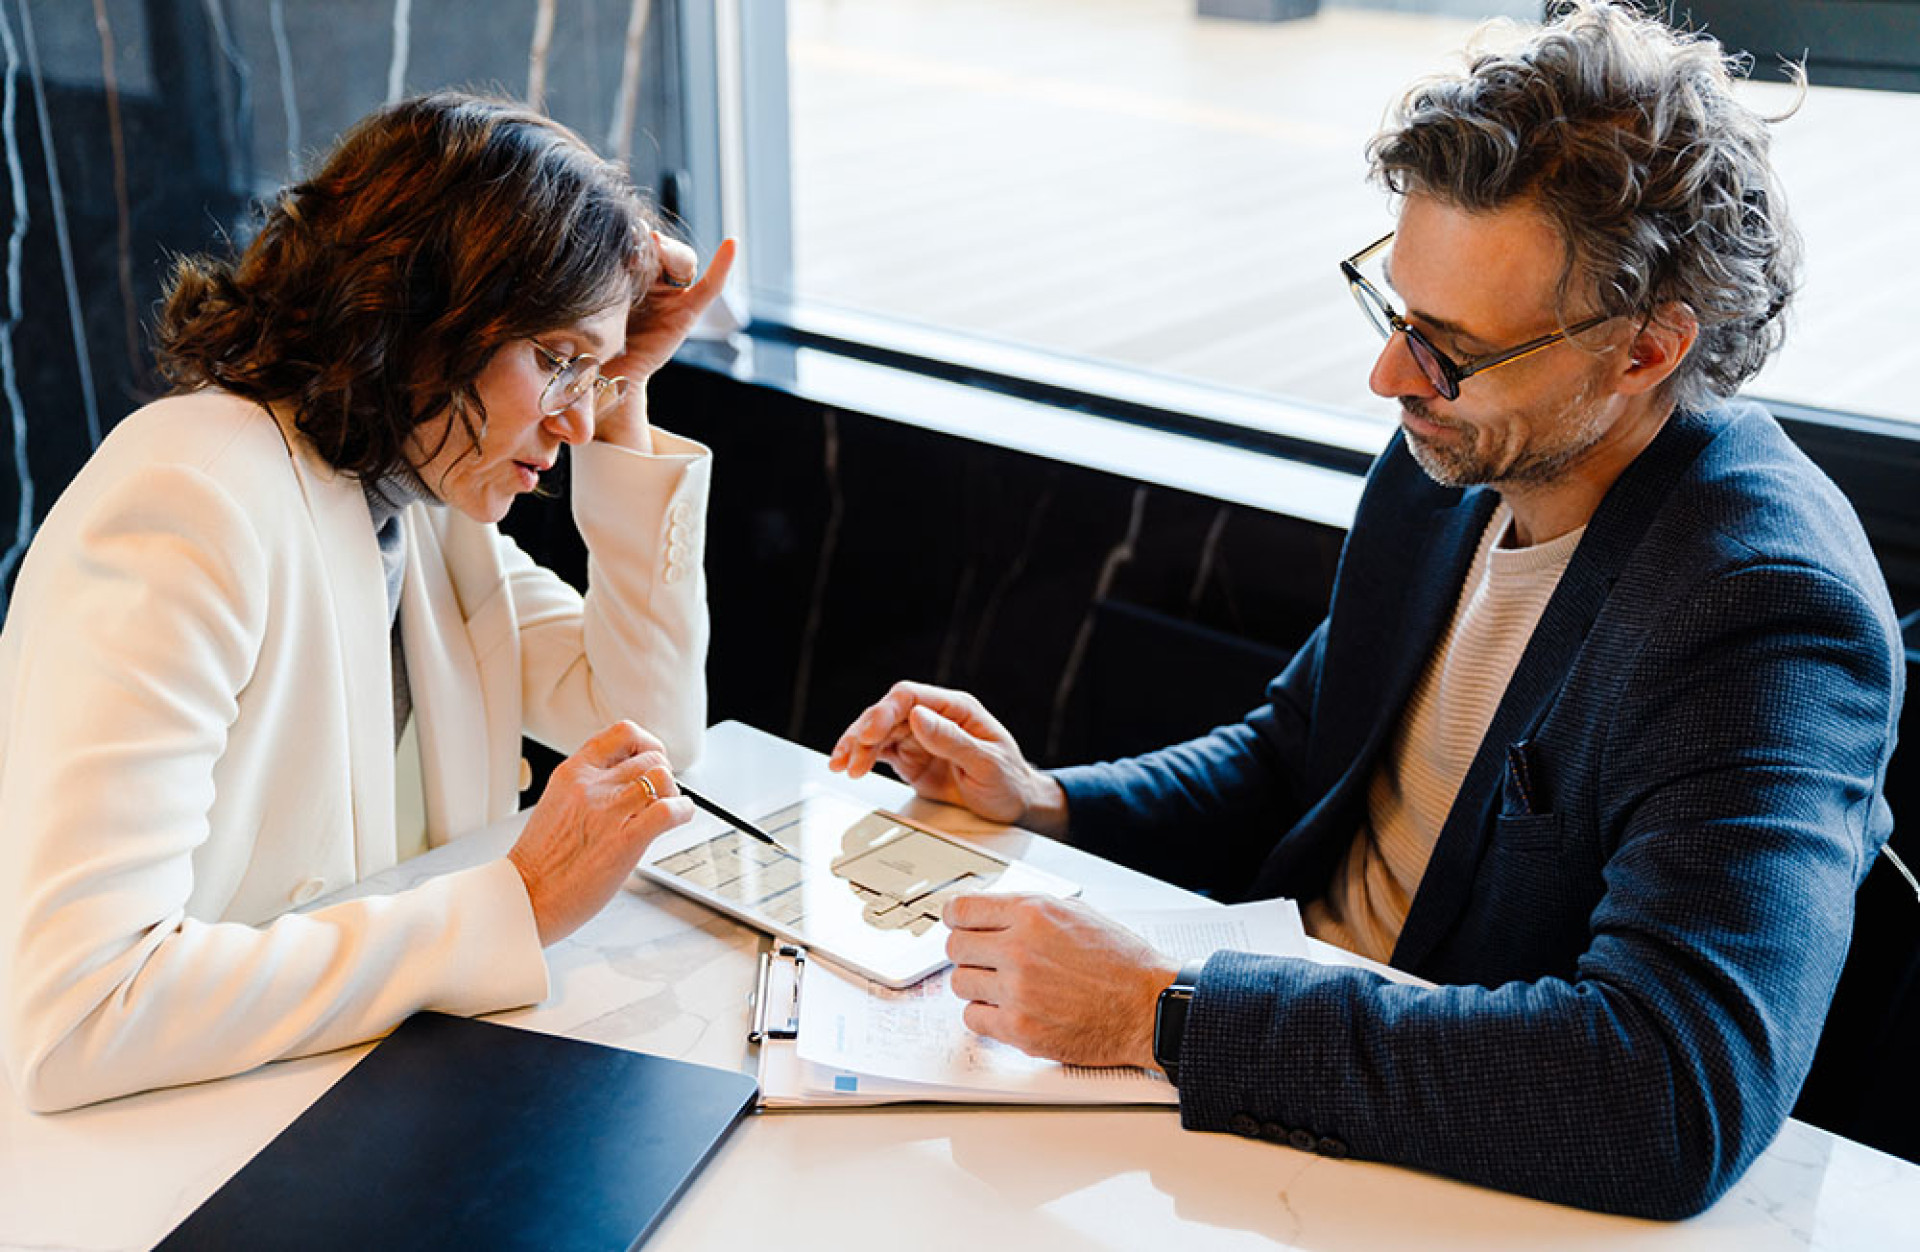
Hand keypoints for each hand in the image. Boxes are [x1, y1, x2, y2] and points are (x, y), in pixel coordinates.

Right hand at [506, 720, 692, 944]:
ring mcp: (608, 811)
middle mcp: (590, 786)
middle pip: (650, 757)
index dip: (646, 744)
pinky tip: (678, 819)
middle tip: (659, 795)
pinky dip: (683, 812)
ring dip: (672, 793)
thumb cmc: (539, 863)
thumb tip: (625, 783)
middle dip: (662, 774)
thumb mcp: (557, 806)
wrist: (525, 898)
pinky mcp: (625, 841)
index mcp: (572, 774)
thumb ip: (588, 788)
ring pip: (663, 777)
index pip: (622, 733)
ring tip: (664, 810)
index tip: (650, 759)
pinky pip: (669, 810)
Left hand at [606, 233, 737, 384]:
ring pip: (683, 261)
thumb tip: (622, 241)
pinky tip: (731, 244)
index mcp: (633, 272)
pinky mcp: (688, 312)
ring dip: (671, 253)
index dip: (637, 239)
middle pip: (665, 248)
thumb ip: (612, 270)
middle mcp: (656, 280)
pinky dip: (722, 266)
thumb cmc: (594, 331)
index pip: (644, 244)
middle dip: (654, 245)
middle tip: (638, 249)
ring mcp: (675, 295)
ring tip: (653, 251)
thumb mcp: (601, 293)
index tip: (624, 239)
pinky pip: (710, 287)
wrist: (605, 369)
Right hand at [826, 681, 1067, 833]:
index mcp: (956, 709)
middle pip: (887, 713)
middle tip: (851, 756)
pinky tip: (849, 766)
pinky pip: (881, 752)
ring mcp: (920, 738)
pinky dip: (862, 758)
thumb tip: (918, 716)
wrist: (1013, 806)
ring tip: (843, 766)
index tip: (871, 733)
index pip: (910, 696)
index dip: (885, 711)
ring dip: (857, 747)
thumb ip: (951, 740)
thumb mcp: (986, 763)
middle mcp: (934, 718)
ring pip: (878, 732)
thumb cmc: (1008, 781)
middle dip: (864, 732)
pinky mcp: (911, 758)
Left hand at [945, 893, 1179, 1070]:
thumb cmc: (1120, 961)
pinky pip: (974, 1019)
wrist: (1147, 1005)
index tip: (958, 926)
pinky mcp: (1020, 1029)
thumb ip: (1029, 910)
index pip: (961, 910)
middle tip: (984, 961)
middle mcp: (1018, 949)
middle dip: (968, 953)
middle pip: (955, 948)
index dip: (956, 919)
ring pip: (960, 984)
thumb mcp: (1076, 913)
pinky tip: (1008, 1010)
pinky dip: (986, 1016)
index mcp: (1031, 914)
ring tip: (1002, 987)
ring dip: (977, 986)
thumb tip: (992, 912)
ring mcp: (1017, 991)